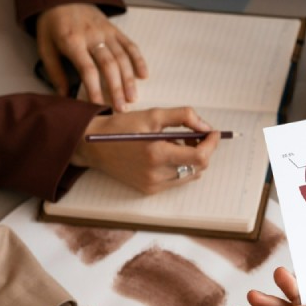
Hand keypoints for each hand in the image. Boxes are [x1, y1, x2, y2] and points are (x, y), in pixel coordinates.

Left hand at [36, 3, 147, 111]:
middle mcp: (92, 36)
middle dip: (116, 88)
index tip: (99, 105)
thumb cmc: (52, 25)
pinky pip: (130, 45)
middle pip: (109, 65)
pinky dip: (139, 60)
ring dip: (129, 79)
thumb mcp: (45, 47)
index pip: (87, 69)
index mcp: (72, 41)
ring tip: (132, 98)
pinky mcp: (115, 30)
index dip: (94, 89)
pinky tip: (144, 75)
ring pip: (122, 58)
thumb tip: (63, 96)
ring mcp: (106, 32)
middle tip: (121, 108)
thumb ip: (55, 72)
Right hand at [71, 107, 220, 193]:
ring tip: (178, 143)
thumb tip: (206, 126)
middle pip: (198, 167)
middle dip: (204, 150)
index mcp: (157, 154)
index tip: (213, 132)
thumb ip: (183, 117)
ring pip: (189, 175)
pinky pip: (176, 181)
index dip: (212, 144)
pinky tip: (167, 155)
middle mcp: (156, 174)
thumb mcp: (153, 115)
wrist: (93, 146)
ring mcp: (152, 185)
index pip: (200, 157)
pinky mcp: (148, 190)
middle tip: (195, 135)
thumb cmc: (122, 127)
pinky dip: (179, 167)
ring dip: (192, 160)